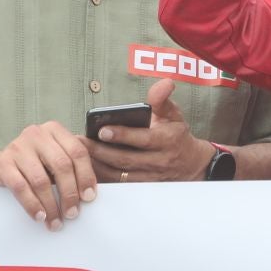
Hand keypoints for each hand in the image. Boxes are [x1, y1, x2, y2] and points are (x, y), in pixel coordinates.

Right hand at [0, 122, 98, 229]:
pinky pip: (21, 188)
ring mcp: (18, 147)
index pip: (77, 152)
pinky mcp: (2, 163)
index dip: (86, 176)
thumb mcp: (54, 158)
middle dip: (70, 194)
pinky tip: (40, 216)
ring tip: (56, 221)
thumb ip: (72, 167)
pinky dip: (32, 205)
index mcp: (54, 130)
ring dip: (51, 205)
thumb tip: (90, 194)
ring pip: (41, 180)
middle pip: (62, 165)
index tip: (89, 197)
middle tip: (72, 213)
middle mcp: (37, 134)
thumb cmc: (33, 165)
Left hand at [85, 79, 213, 182]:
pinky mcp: (142, 187)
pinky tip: (88, 167)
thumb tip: (164, 83)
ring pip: (120, 175)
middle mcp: (158, 161)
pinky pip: (119, 184)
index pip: (143, 139)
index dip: (122, 135)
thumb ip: (163, 100)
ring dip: (98, 165)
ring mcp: (149, 177)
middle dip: (101, 151)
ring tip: (79, 153)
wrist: (190, 164)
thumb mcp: (174, 115)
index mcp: (167, 140)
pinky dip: (102, 177)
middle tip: (81, 142)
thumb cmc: (176, 135)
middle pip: (126, 159)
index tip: (102, 130)